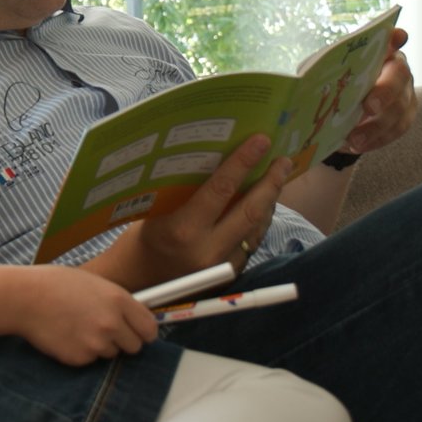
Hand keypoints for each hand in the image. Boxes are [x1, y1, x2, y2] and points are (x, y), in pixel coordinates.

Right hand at [13, 266, 158, 365]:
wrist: (25, 298)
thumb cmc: (56, 285)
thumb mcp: (96, 283)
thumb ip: (117, 301)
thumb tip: (132, 317)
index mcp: (119, 300)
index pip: (150, 328)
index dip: (144, 332)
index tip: (138, 333)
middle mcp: (112, 323)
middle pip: (134, 347)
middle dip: (123, 341)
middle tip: (104, 331)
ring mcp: (96, 343)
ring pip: (111, 354)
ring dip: (101, 346)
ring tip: (79, 328)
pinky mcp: (80, 358)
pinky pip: (90, 360)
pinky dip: (82, 352)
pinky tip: (67, 336)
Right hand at [118, 134, 289, 284]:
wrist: (138, 280)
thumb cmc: (144, 237)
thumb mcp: (160, 211)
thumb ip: (191, 194)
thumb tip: (223, 162)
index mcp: (184, 229)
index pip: (222, 189)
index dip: (244, 162)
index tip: (262, 140)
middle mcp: (207, 249)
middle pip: (251, 211)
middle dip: (272, 183)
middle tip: (283, 161)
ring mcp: (222, 266)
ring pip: (257, 228)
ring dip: (270, 202)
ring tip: (277, 177)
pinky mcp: (230, 275)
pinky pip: (252, 242)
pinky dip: (259, 221)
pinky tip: (263, 205)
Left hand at [337, 27, 415, 154]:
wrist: (350, 103)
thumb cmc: (341, 81)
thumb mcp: (331, 71)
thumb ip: (330, 68)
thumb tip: (306, 79)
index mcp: (382, 51)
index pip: (392, 40)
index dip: (396, 39)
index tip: (397, 37)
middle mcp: (399, 70)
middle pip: (400, 78)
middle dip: (385, 92)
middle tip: (368, 107)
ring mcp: (407, 94)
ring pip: (400, 110)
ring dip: (377, 126)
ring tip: (354, 140)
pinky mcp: (405, 118)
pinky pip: (396, 130)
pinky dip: (377, 140)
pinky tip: (357, 146)